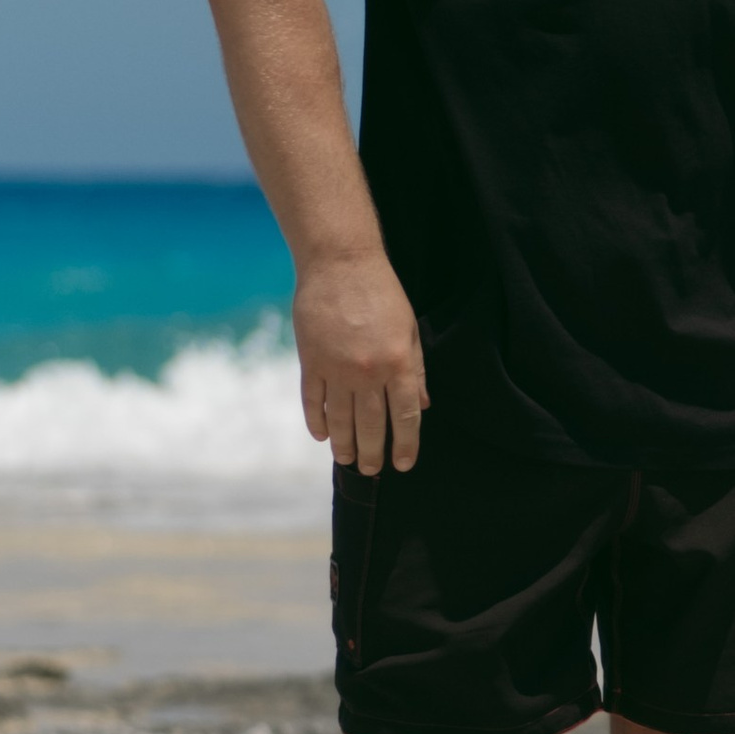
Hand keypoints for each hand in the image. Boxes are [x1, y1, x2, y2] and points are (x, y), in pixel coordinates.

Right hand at [294, 254, 427, 473]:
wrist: (341, 264)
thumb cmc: (382, 293)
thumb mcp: (411, 329)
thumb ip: (417, 370)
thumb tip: (423, 405)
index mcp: (398, 364)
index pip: (405, 416)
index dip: (405, 444)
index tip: (403, 464)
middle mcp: (368, 372)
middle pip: (371, 424)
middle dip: (374, 452)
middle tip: (373, 469)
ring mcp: (336, 368)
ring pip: (340, 419)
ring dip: (345, 444)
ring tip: (348, 460)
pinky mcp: (311, 360)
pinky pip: (313, 400)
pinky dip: (316, 420)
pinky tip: (321, 435)